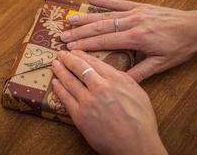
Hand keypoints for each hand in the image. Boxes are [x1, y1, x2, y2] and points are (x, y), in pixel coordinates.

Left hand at [51, 50, 167, 154]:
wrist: (136, 145)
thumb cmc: (141, 121)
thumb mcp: (138, 92)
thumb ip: (124, 79)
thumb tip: (111, 71)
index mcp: (116, 80)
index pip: (94, 63)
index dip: (82, 55)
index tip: (75, 51)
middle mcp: (100, 87)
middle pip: (79, 68)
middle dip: (68, 59)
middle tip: (61, 54)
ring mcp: (88, 102)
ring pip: (70, 82)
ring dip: (60, 71)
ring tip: (55, 64)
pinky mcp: (80, 116)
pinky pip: (65, 99)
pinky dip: (59, 89)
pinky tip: (55, 83)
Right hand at [60, 0, 196, 81]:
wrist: (196, 27)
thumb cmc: (180, 47)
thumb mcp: (161, 64)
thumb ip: (140, 73)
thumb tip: (120, 81)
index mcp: (137, 38)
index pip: (105, 41)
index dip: (86, 45)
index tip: (70, 47)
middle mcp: (133, 22)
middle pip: (101, 27)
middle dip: (80, 32)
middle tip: (62, 35)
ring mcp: (135, 12)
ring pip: (106, 15)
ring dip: (86, 18)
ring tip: (69, 19)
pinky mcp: (140, 6)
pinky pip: (119, 2)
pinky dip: (104, 1)